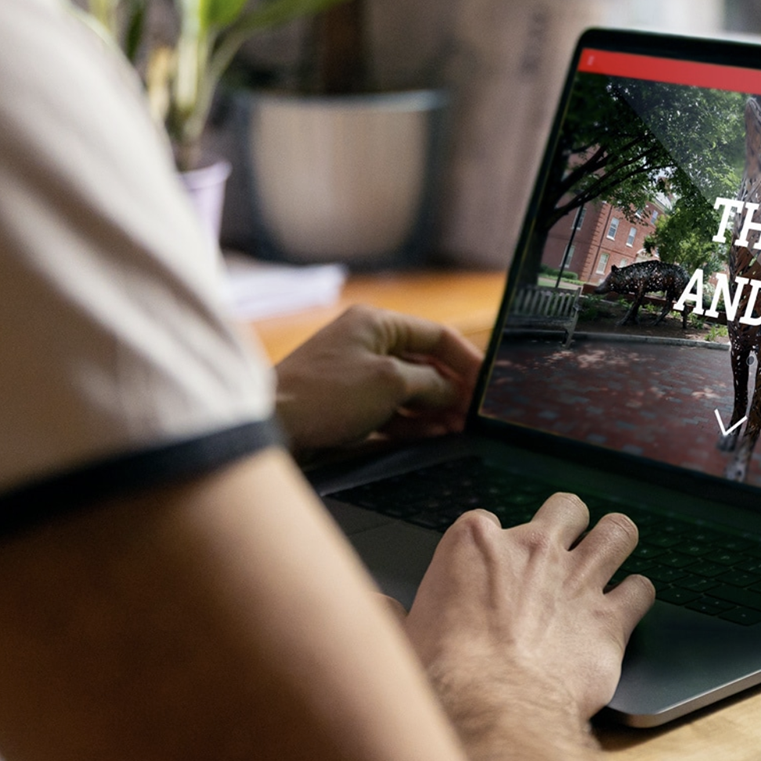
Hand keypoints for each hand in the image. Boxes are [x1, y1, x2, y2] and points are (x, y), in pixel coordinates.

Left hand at [272, 305, 482, 455]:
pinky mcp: (347, 403)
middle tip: (476, 415)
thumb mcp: (390, 383)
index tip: (487, 386)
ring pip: (409, 390)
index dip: (467, 360)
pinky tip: (433, 436)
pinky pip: (390, 410)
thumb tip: (454, 392)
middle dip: (452, 389)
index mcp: (377, 323)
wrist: (273, 423)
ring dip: (435, 409)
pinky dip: (412, 422)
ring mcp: (356, 374)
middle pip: (424, 364)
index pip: (436, 335)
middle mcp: (367, 343)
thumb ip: (430, 384)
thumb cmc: (326, 394)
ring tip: (459, 430)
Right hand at [403, 493, 654, 760]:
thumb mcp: (402, 634)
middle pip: (566, 508)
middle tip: (565, 544)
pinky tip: (629, 603)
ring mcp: (577, 579)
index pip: (490, 521)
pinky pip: (641, 589)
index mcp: (475, 542)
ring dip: (616, 540)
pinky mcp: (610, 619)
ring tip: (613, 550)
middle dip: (569, 522)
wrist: (491, 707)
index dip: (495, 546)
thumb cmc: (444, 674)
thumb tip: (373, 606)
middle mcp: (533, 549)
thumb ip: (391, 612)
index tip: (492, 570)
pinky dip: (637, 595)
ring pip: (617, 532)